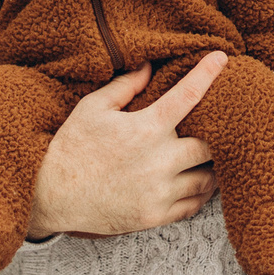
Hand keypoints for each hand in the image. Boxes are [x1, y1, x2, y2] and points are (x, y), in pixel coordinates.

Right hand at [25, 53, 227, 238]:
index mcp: (145, 129)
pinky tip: (198, 182)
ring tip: (212, 157)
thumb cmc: (71, 148)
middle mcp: (158, 161)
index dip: (208, 74)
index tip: (221, 59)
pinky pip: (194, 205)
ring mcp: (159, 192)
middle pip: (209, 145)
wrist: (52, 196)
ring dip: (212, 167)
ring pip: (207, 179)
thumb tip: (149, 66)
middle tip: (220, 126)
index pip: (187, 95)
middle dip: (216, 135)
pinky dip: (201, 193)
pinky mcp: (155, 215)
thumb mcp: (92, 108)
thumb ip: (125, 86)